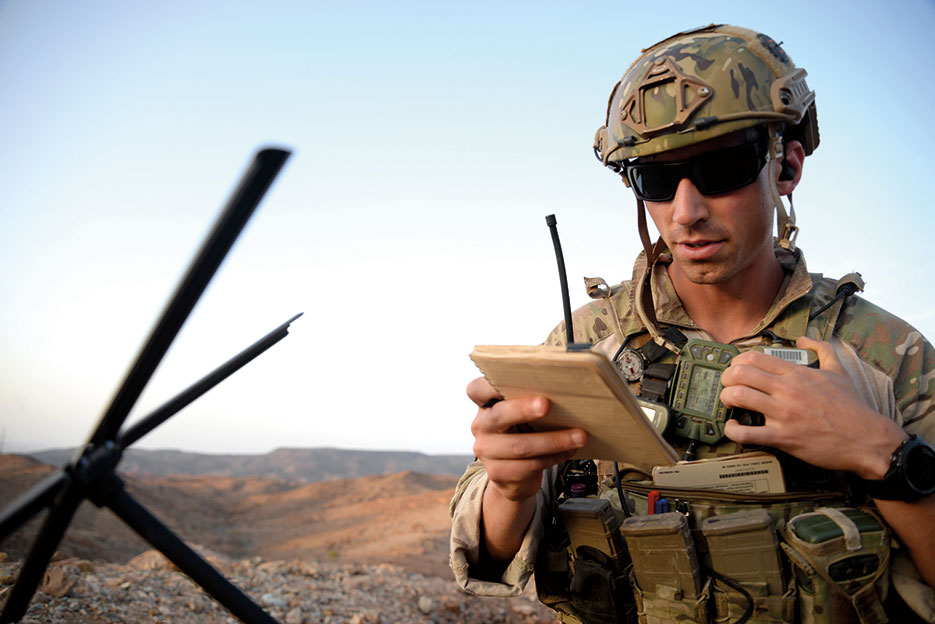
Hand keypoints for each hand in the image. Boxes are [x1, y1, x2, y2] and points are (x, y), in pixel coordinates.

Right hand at [468, 376, 586, 501]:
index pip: (477, 390)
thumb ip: (531, 400)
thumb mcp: (523, 414)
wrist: (513, 474)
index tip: (514, 378)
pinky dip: (553, 457)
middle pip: (500, 416)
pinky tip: (569, 451)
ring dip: (554, 441)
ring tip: (579, 436)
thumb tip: (566, 391)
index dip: (491, 384)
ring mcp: (486, 451)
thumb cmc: (524, 432)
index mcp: (486, 405)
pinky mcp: (498, 473)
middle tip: (547, 405)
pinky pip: (528, 466)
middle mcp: (481, 426)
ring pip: (520, 446)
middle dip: (524, 409)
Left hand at [719, 336, 906, 478]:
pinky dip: (733, 430)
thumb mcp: (839, 371)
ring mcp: (783, 414)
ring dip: (726, 399)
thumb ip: (822, 349)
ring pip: (738, 397)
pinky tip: (734, 427)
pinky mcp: (782, 438)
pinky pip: (746, 433)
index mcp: (797, 373)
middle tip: (728, 386)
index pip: (754, 358)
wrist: (867, 439)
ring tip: (729, 404)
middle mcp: (787, 390)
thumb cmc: (853, 407)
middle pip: (739, 374)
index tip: (736, 370)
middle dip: (726, 379)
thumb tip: (805, 338)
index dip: (736, 362)